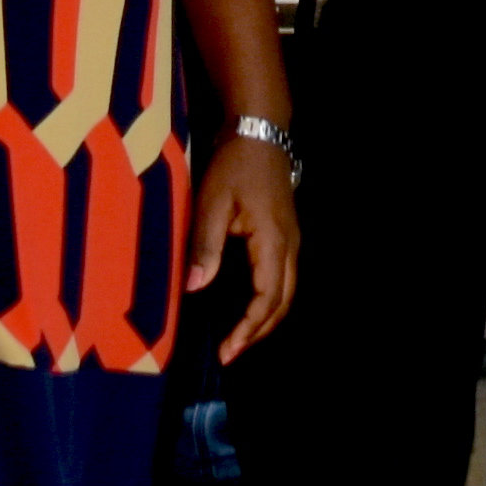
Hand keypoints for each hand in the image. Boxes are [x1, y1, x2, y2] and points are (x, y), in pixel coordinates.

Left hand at [191, 135, 301, 347]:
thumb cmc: (233, 166)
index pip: (266, 298)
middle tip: (231, 353)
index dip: (248, 328)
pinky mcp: (286, 234)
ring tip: (240, 338)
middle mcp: (289, 246)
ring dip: (265, 318)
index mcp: (272, 242)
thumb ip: (205, 246)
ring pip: (287, 291)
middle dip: (258, 332)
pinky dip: (268, 300)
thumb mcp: (211, 202)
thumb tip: (194, 289)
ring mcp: (291, 240)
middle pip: (283, 302)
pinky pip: (283, 278)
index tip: (227, 351)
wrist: (259, 133)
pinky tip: (249, 306)